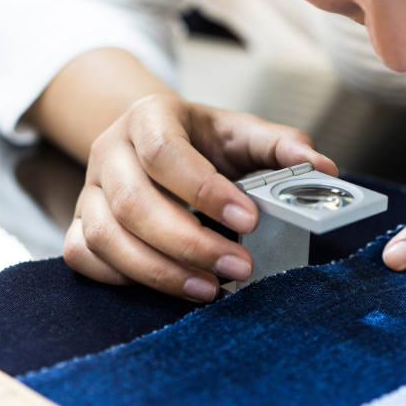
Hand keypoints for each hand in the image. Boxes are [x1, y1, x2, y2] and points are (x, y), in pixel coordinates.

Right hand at [62, 94, 336, 301]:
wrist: (152, 139)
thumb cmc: (201, 140)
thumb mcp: (240, 132)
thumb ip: (281, 145)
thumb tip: (324, 168)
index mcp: (149, 117)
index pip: (165, 152)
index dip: (204, 190)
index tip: (250, 220)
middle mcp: (109, 151)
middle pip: (134, 203)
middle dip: (189, 243)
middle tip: (239, 268)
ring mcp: (90, 189)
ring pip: (106, 236)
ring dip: (159, 270)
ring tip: (211, 288)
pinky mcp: (81, 222)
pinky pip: (84, 257)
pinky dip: (123, 278)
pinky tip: (169, 285)